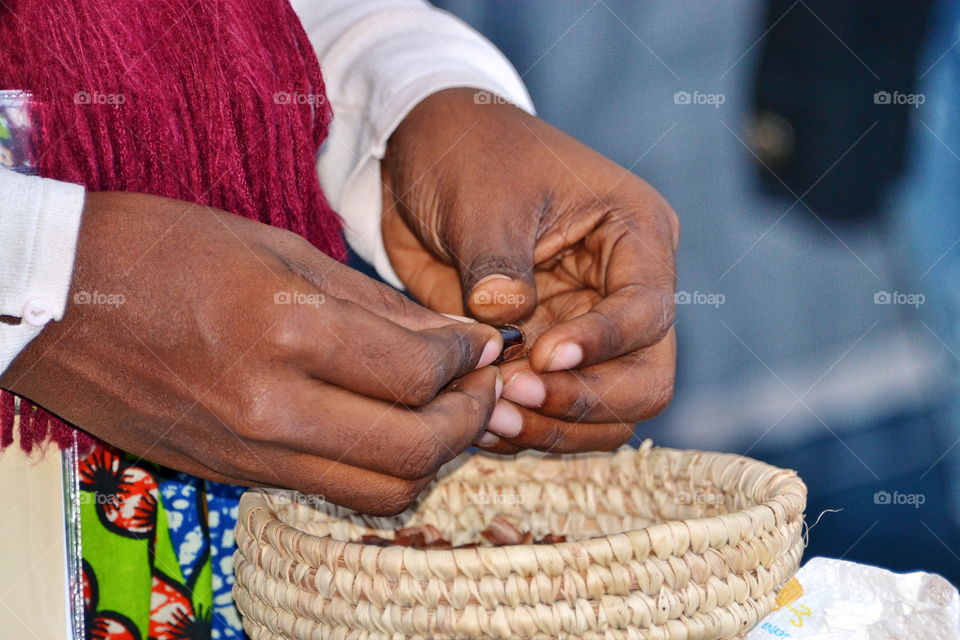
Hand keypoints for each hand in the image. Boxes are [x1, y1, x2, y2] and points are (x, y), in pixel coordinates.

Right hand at [1, 192, 502, 513]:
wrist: (57, 301)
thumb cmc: (166, 251)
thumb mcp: (283, 251)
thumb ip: (379, 306)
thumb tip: (456, 337)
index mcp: (286, 331)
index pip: (418, 372)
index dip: (468, 359)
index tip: (483, 344)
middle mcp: (273, 407)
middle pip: (416, 448)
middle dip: (469, 418)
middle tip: (484, 386)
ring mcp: (250, 453)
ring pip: (382, 490)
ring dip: (433, 457)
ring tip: (445, 415)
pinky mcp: (232, 475)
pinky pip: (333, 492)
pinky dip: (379, 471)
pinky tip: (388, 431)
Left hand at [381, 88, 678, 453]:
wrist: (426, 158)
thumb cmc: (468, 154)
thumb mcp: (484, 199)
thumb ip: (498, 267)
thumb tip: (506, 326)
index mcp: (634, 235)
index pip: (647, 310)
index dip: (601, 344)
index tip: (541, 354)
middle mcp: (622, 290)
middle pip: (644, 379)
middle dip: (583, 400)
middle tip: (514, 397)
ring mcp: (585, 328)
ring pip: (605, 412)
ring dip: (552, 427)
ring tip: (488, 419)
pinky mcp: (543, 353)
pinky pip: (554, 413)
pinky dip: (524, 428)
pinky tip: (477, 422)